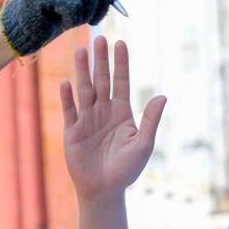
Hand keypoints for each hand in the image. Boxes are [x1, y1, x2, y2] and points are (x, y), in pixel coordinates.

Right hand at [60, 36, 166, 199]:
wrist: (104, 190)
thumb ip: (150, 120)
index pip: (121, 82)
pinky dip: (67, 97)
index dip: (121, 63)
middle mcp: (103, 110)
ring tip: (80, 50)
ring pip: (84, 89)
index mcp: (122, 112)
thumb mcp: (143, 144)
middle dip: (100, 60)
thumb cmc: (126, 169)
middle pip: (102, 80)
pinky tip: (66, 83)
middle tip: (98, 38)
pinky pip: (70, 110)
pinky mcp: (73, 131)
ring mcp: (87, 119)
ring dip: (82, 71)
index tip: (120, 44)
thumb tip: (162, 96)